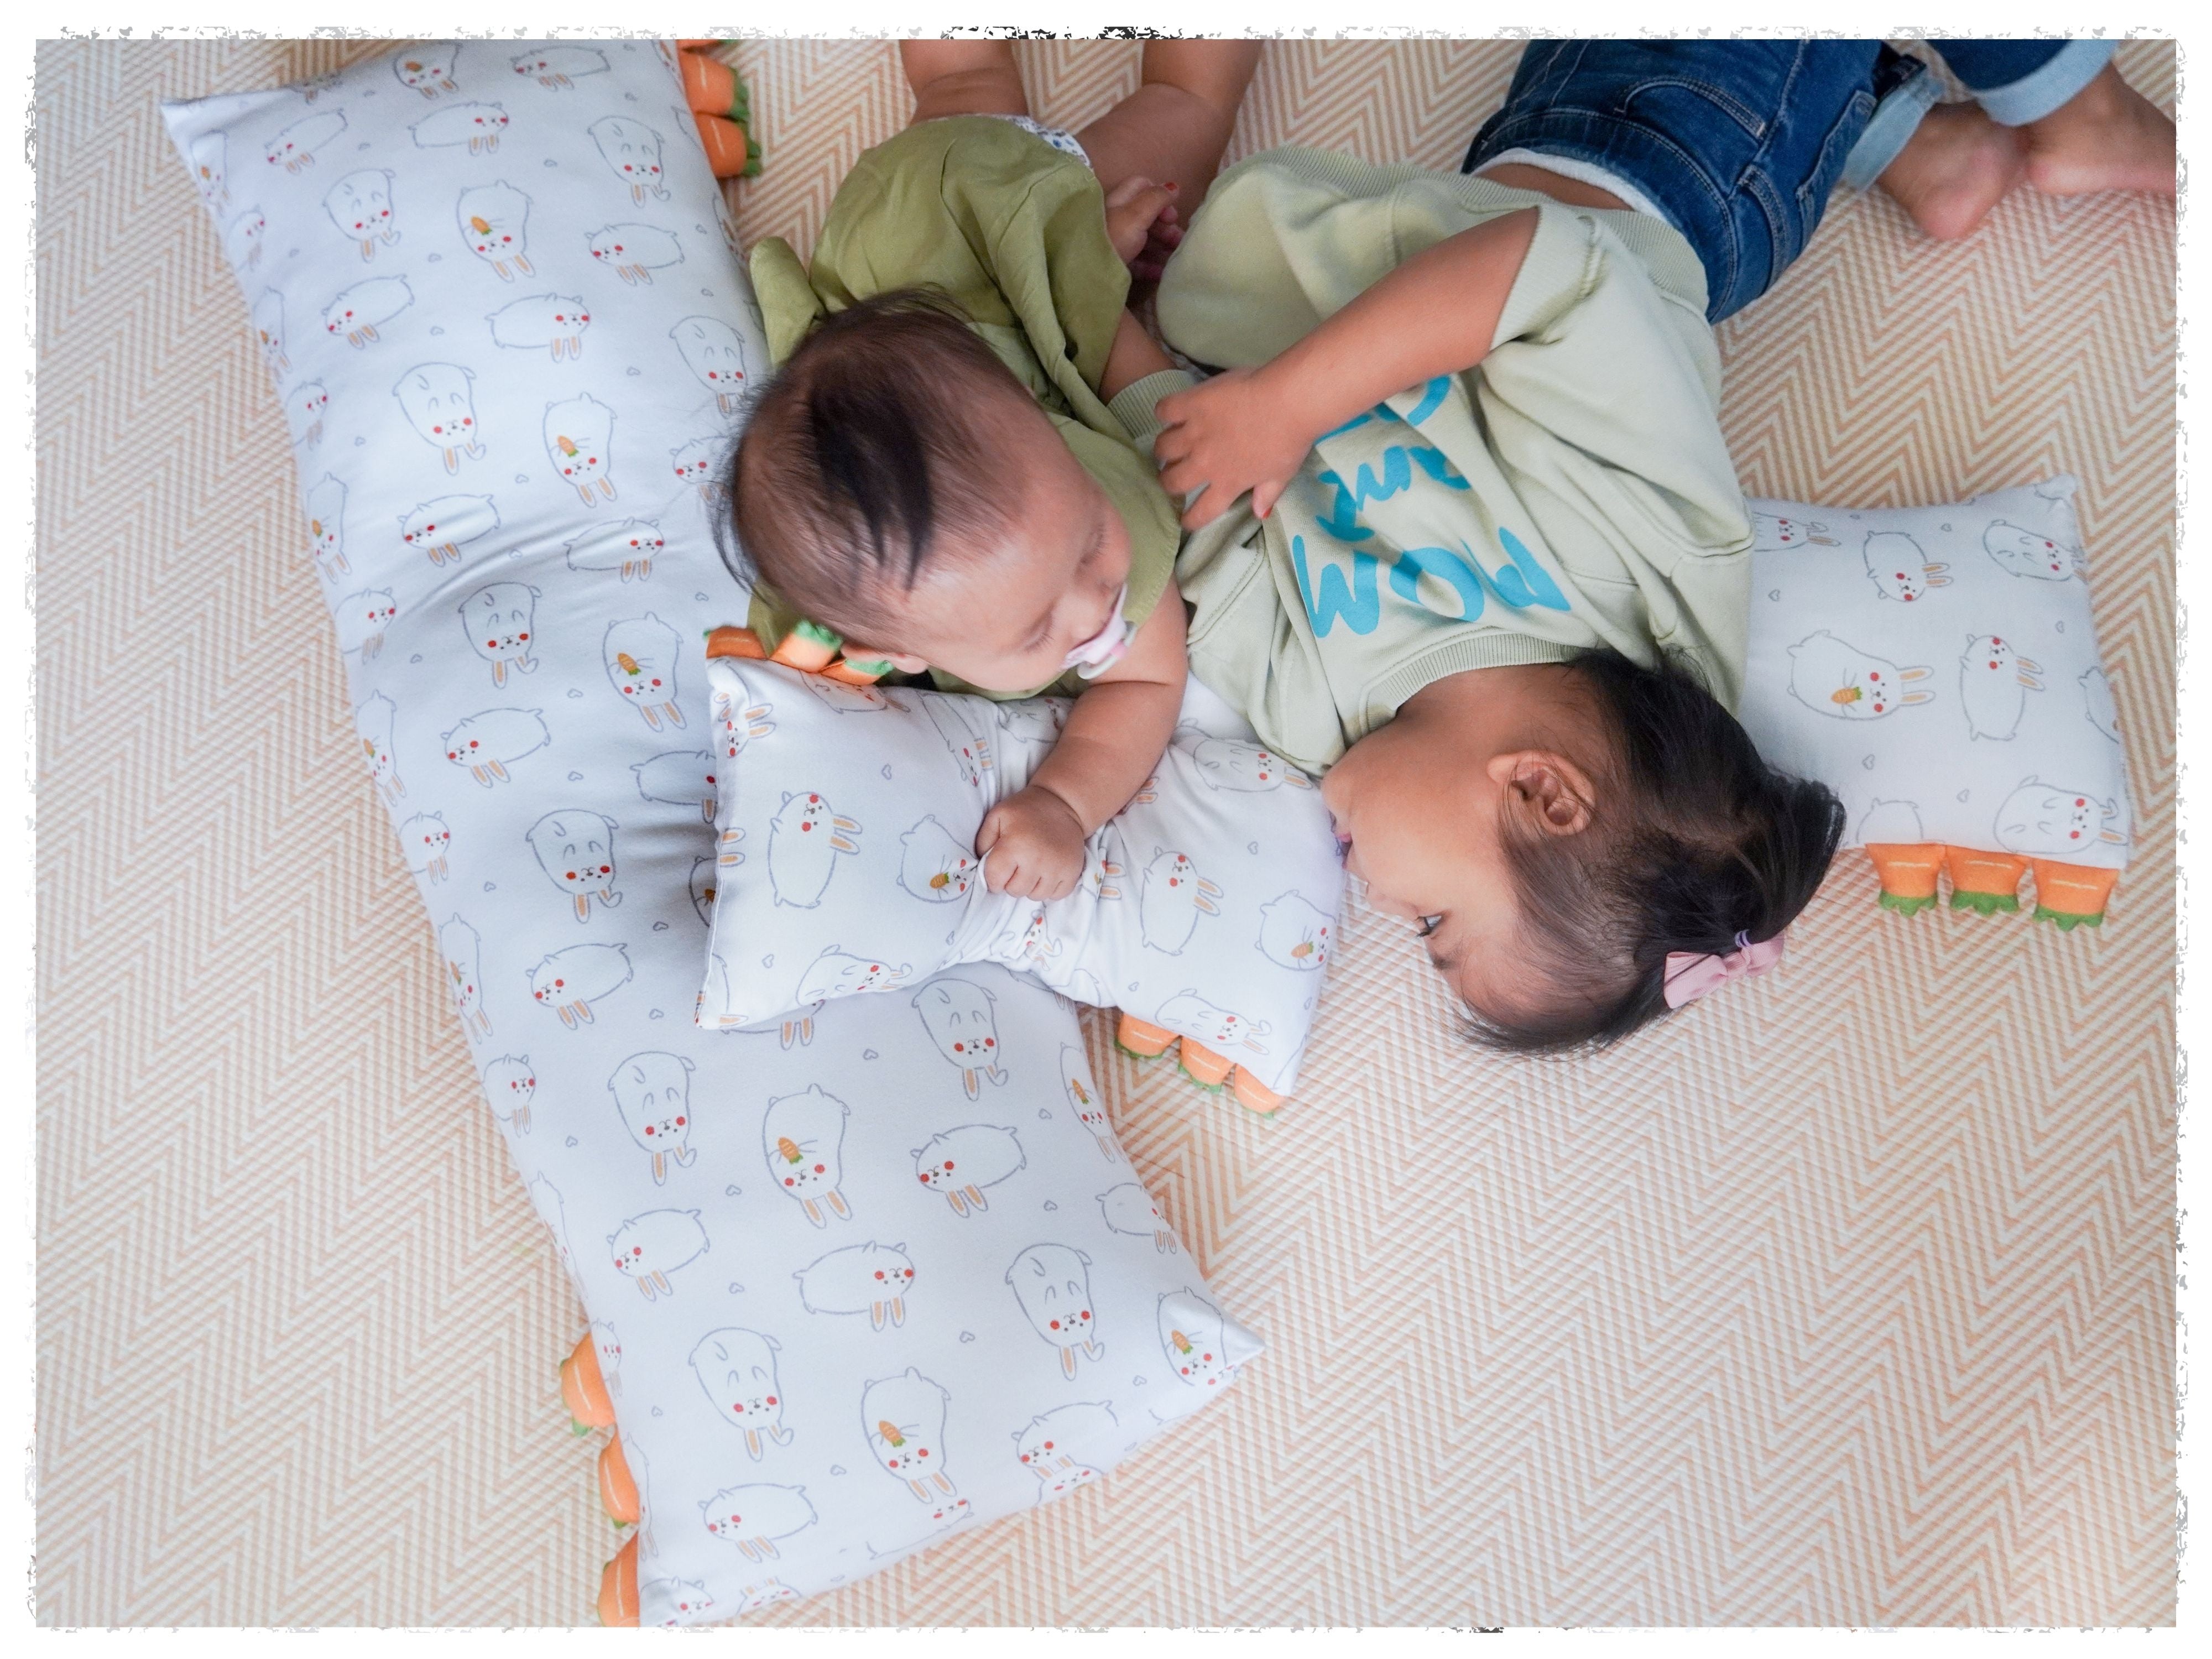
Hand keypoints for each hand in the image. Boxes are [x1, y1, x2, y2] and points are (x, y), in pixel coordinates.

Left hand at [977, 786, 1088, 900]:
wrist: (1062, 803)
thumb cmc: (1025, 811)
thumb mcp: (997, 816)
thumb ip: (983, 841)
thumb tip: (980, 865)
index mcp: (1014, 846)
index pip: (995, 880)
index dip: (992, 878)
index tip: (998, 870)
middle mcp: (1036, 860)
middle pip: (1015, 891)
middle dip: (1010, 882)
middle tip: (1016, 867)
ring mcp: (1057, 868)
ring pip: (1035, 896)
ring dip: (1030, 886)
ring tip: (1031, 869)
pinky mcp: (1072, 872)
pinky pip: (1055, 895)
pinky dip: (1049, 888)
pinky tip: (1046, 872)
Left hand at [1103, 176, 1183, 283]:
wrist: (1086, 272)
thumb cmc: (1113, 237)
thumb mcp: (1136, 214)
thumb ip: (1156, 198)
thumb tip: (1173, 186)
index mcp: (1118, 200)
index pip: (1142, 186)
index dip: (1160, 195)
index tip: (1172, 214)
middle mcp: (1115, 217)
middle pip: (1144, 214)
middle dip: (1164, 225)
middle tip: (1179, 239)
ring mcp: (1113, 240)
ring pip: (1141, 237)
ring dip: (1160, 245)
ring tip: (1174, 257)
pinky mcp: (1112, 261)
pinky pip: (1134, 259)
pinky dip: (1149, 264)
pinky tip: (1161, 272)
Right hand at [1152, 366, 1312, 528]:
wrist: (1288, 401)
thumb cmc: (1290, 440)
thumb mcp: (1282, 474)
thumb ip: (1267, 494)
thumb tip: (1261, 514)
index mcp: (1228, 483)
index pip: (1201, 512)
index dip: (1190, 519)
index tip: (1186, 518)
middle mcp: (1205, 462)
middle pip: (1171, 480)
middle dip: (1168, 481)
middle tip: (1173, 473)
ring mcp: (1195, 432)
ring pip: (1163, 448)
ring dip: (1165, 449)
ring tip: (1170, 445)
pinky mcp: (1192, 403)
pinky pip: (1164, 410)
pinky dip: (1164, 412)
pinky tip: (1171, 412)